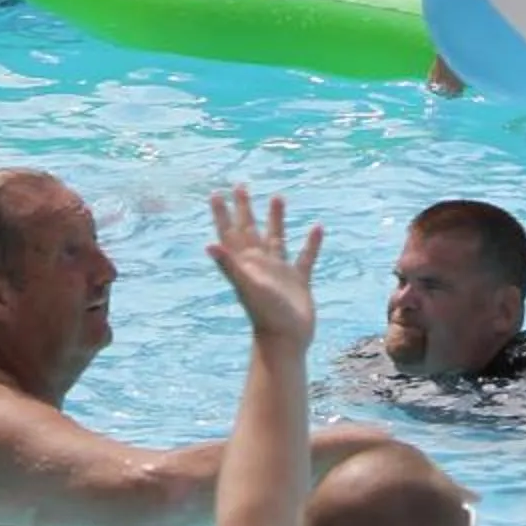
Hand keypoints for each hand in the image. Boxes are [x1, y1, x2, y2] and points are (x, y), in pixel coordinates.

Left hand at [206, 184, 320, 344]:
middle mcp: (260, 263)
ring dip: (276, 219)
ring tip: (278, 196)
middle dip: (245, 208)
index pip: (231, 232)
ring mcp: (279, 271)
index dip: (223, 213)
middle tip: (240, 185)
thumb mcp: (246, 286)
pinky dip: (311, 243)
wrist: (286, 340)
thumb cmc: (264, 314)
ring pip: (276, 238)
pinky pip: (305, 257)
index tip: (216, 192)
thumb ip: (229, 264)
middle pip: (250, 229)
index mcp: (245, 262)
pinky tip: (317, 227)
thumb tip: (208, 245)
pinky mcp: (299, 280)